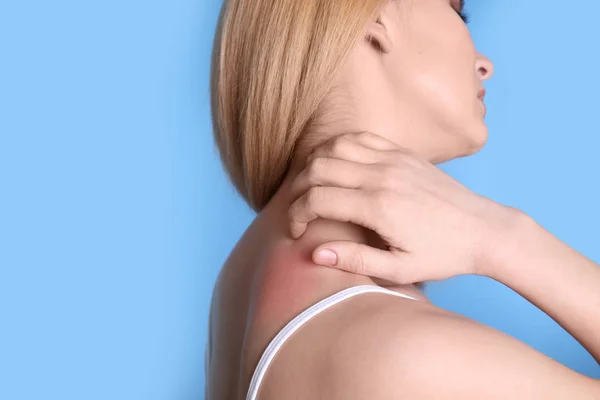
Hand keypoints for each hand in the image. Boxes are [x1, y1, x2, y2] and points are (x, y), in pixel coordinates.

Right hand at [287, 131, 517, 283]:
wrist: (484, 229)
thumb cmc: (443, 254)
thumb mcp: (401, 270)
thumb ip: (356, 260)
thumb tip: (316, 252)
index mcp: (380, 207)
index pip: (318, 199)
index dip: (297, 214)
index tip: (296, 229)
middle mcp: (383, 176)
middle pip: (319, 168)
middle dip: (298, 189)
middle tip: (300, 209)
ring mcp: (394, 159)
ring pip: (335, 147)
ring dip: (315, 164)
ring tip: (313, 187)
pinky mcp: (403, 152)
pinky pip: (360, 137)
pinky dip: (339, 147)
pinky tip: (337, 165)